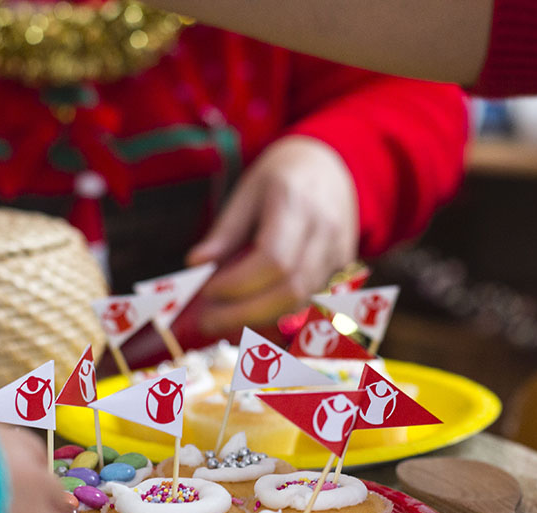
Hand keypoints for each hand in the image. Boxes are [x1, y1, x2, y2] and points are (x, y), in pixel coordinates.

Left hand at [187, 135, 357, 333]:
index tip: (207, 292)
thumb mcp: (246, 192)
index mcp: (296, 203)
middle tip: (208, 320)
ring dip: (259, 318)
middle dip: (245, 313)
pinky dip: (275, 313)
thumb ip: (225, 232)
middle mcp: (325, 231)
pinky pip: (308, 301)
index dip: (238, 284)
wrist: (327, 168)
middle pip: (290, 289)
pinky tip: (249, 312)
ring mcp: (338, 253)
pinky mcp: (341, 270)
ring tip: (222, 319)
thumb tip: (195, 265)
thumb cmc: (280, 178)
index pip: (273, 259)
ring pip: (301, 302)